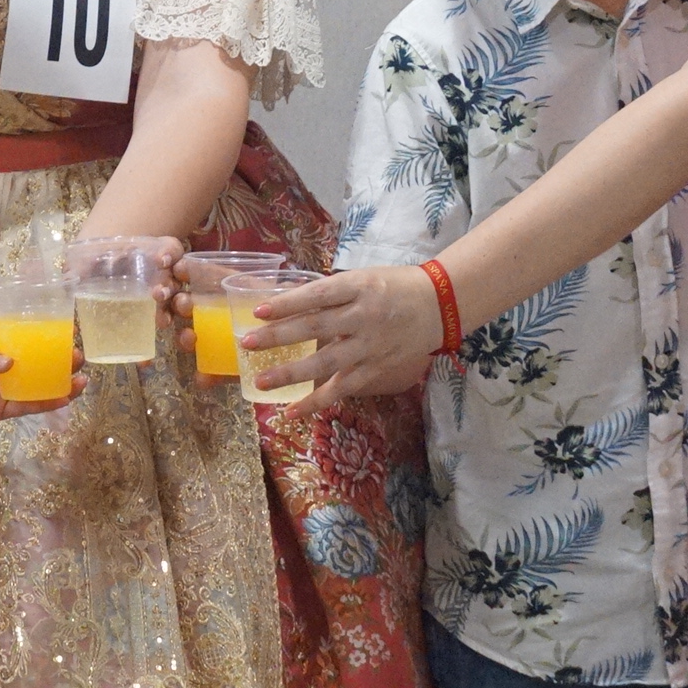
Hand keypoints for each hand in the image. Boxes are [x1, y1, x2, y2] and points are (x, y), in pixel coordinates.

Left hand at [0, 329, 85, 422]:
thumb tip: (9, 363)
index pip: (29, 337)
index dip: (51, 337)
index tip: (70, 336)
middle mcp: (5, 365)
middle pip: (40, 364)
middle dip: (62, 362)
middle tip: (79, 361)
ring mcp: (3, 388)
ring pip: (38, 387)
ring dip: (60, 385)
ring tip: (81, 383)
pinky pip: (26, 407)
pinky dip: (45, 404)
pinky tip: (63, 399)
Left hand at [234, 263, 443, 404]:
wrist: (440, 305)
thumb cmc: (395, 286)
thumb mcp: (363, 278)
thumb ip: (330, 292)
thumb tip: (287, 303)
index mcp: (359, 287)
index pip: (317, 294)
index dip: (287, 303)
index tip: (258, 311)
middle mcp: (364, 316)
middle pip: (315, 327)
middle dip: (278, 337)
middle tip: (247, 343)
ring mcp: (370, 345)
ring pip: (326, 362)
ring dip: (291, 373)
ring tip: (261, 381)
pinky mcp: (375, 368)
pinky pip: (342, 388)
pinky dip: (316, 401)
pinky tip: (291, 410)